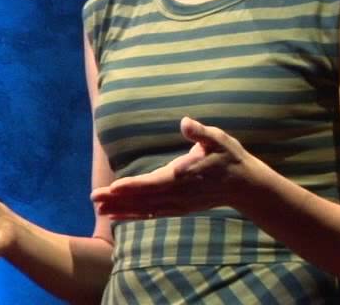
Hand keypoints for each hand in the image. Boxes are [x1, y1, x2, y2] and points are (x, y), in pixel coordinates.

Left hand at [89, 117, 267, 218]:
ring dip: (122, 209)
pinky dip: (135, 215)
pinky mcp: (179, 208)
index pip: (154, 182)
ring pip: (145, 209)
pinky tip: (119, 216)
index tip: (113, 187)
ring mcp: (178, 203)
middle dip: (118, 199)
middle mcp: (179, 193)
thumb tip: (185, 122)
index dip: (133, 185)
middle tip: (94, 198)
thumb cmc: (229, 157)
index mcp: (184, 175)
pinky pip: (153, 214)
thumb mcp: (218, 139)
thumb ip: (200, 132)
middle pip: (143, 198)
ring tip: (99, 209)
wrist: (246, 186)